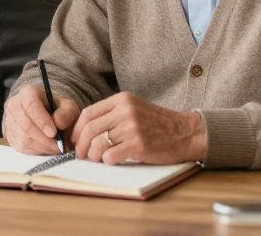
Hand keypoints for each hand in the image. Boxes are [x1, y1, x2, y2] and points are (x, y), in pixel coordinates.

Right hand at [3, 85, 80, 154]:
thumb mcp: (68, 107)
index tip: (53, 133)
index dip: (41, 120)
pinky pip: (22, 147)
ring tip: (56, 147)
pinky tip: (46, 147)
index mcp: (28, 93)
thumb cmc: (58, 110)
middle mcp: (14, 104)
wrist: (47, 115)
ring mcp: (9, 120)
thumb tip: (58, 123)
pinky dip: (37, 150)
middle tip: (59, 145)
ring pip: (24, 138)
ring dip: (42, 146)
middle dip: (44, 138)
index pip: (31, 105)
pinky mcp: (10, 135)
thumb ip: (66, 113)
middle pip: (26, 125)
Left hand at [71, 92, 206, 164]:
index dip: (77, 128)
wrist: (186, 133)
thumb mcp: (133, 109)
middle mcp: (124, 111)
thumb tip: (85, 130)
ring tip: (95, 159)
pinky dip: (107, 160)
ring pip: (98, 143)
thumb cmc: (158, 124)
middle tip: (79, 154)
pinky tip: (111, 161)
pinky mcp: (139, 144)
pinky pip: (111, 155)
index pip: (88, 113)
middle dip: (80, 144)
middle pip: (90, 128)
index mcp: (121, 100)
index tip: (74, 139)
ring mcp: (132, 127)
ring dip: (93, 154)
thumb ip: (112, 114)